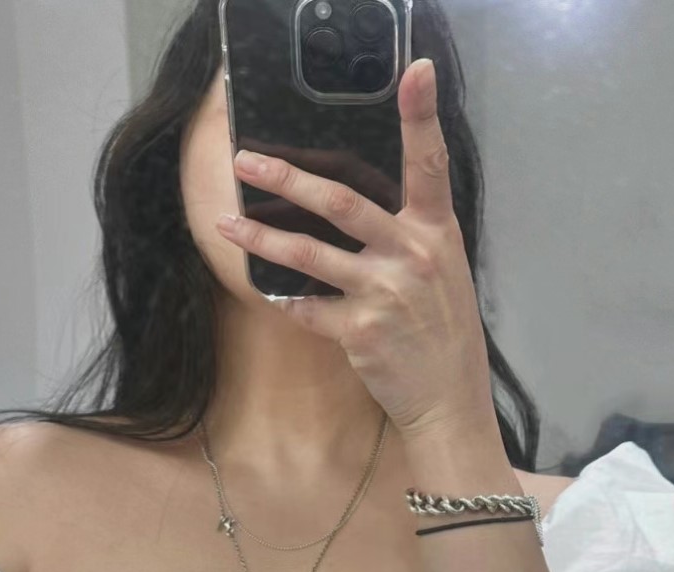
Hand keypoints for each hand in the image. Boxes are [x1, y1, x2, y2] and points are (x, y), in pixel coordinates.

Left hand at [217, 58, 497, 444]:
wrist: (448, 399)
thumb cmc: (443, 334)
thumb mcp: (442, 273)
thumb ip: (409, 236)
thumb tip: (357, 211)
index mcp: (435, 232)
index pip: (429, 163)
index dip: (422, 115)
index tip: (414, 70)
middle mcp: (411, 254)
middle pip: (340, 201)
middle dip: (287, 176)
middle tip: (246, 159)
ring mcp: (383, 292)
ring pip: (308, 254)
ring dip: (261, 236)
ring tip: (226, 222)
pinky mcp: (359, 330)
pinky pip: (307, 308)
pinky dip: (287, 302)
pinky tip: (271, 294)